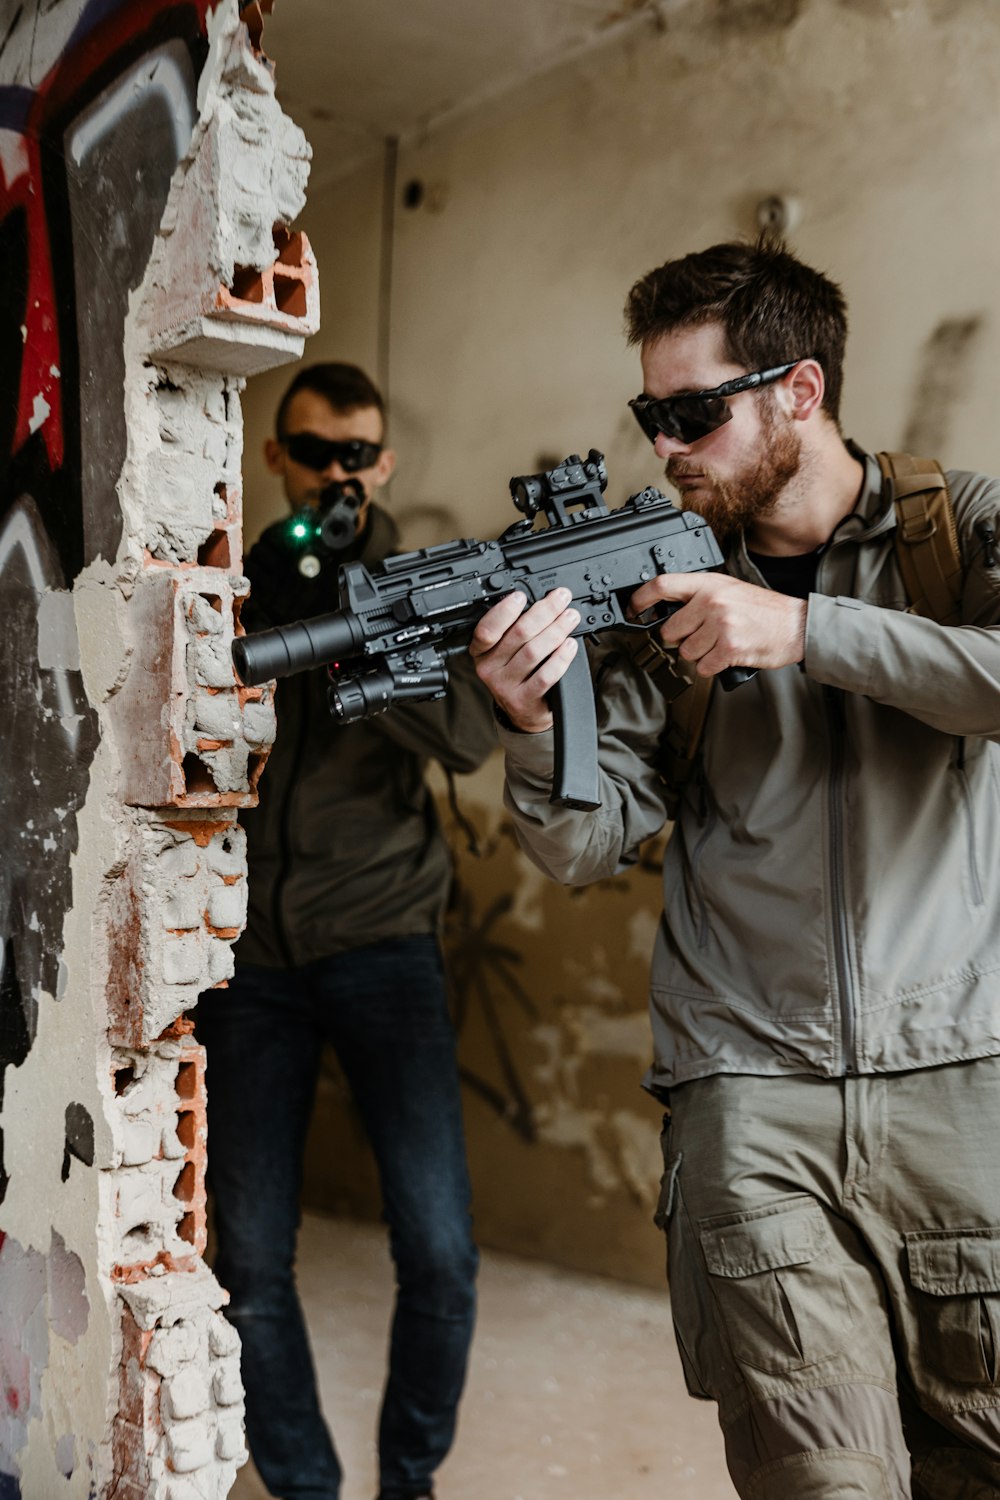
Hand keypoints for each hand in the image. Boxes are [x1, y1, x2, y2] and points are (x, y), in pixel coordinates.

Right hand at [469, 587, 579, 731]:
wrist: (524, 713)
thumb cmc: (518, 674)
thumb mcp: (506, 652)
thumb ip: (516, 630)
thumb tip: (543, 603)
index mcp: (481, 652)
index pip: (486, 629)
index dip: (504, 611)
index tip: (522, 596)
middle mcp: (489, 669)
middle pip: (518, 635)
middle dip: (544, 611)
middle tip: (561, 599)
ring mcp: (505, 686)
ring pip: (533, 652)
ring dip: (556, 630)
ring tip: (570, 617)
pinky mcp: (524, 700)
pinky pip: (545, 675)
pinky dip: (561, 658)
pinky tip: (570, 645)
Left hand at [629, 572, 806, 676]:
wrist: (796, 624)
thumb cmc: (763, 609)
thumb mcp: (729, 590)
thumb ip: (699, 596)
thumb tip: (667, 608)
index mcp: (709, 584)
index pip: (662, 585)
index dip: (641, 599)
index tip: (633, 609)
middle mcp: (712, 602)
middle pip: (670, 630)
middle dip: (680, 639)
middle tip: (701, 635)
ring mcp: (720, 625)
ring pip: (686, 651)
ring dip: (699, 654)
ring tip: (719, 644)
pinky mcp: (729, 648)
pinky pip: (703, 667)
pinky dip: (712, 667)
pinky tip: (726, 655)